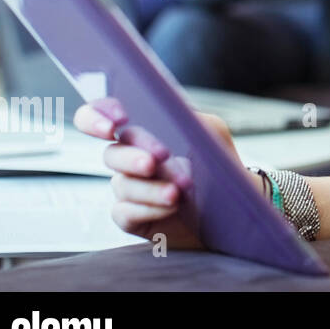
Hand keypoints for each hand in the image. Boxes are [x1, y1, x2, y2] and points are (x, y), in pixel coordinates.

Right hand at [74, 97, 243, 248]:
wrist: (232, 206)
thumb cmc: (218, 164)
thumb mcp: (211, 132)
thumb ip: (188, 117)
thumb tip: (171, 112)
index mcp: (142, 130)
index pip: (102, 114)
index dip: (97, 116)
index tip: (118, 121)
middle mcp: (129, 157)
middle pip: (111, 153)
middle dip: (132, 157)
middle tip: (156, 160)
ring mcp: (129, 187)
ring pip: (122, 185)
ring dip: (150, 188)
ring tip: (176, 192)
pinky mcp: (131, 216)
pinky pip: (125, 212)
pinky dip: (149, 209)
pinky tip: (171, 207)